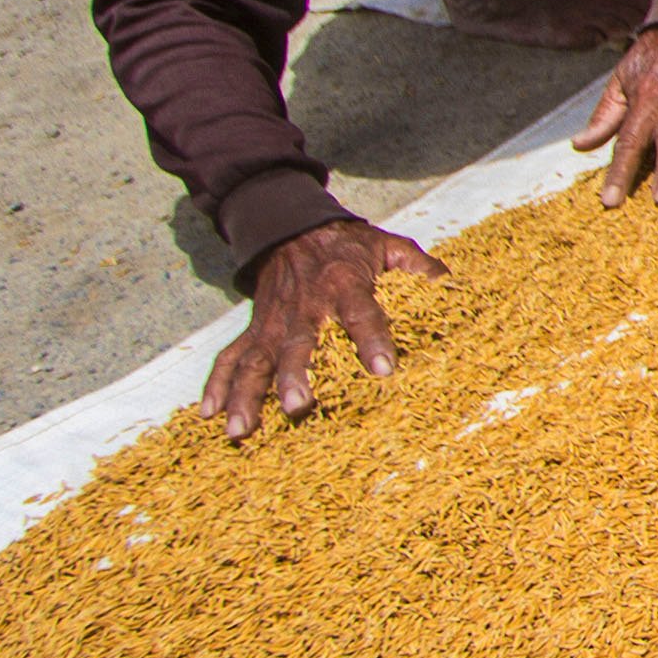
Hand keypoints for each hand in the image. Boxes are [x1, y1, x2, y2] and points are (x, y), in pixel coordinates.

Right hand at [210, 218, 444, 440]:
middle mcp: (304, 308)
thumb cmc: (346, 246)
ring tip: (239, 430)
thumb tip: (449, 282)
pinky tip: (208, 415)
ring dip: (246, 395)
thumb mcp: (385, 245)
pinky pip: (230, 357)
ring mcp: (273, 322)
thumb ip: (416, 264)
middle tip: (298, 407)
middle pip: (298, 345)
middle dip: (295, 376)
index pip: (361, 314)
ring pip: (255, 360)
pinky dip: (216, 384)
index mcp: (343, 285)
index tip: (384, 369)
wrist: (293, 227)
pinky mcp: (254, 329)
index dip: (373, 340)